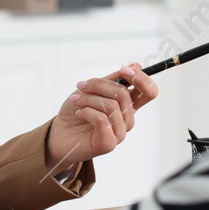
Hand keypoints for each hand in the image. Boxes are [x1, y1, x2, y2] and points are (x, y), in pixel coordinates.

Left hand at [45, 62, 160, 171]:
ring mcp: (120, 133)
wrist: (60, 134)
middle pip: (125, 95)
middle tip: (82, 85)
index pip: (149, 92)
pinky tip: (79, 113)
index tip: (123, 69)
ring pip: (112, 106)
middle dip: (100, 85)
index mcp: (128, 105)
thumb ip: (114, 80)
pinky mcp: (108, 144)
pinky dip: (87, 111)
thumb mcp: (94, 89)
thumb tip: (135, 65)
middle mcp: (127, 119)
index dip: (141, 78)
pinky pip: (102, 120)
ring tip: (75, 100)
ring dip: (89, 99)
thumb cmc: (77, 110)